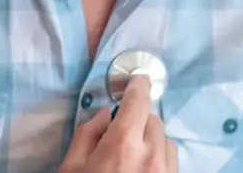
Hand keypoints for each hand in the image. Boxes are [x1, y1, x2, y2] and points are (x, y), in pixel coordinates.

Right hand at [60, 75, 177, 172]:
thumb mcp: (71, 169)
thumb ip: (86, 136)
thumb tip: (104, 115)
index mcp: (122, 146)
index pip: (138, 101)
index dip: (138, 86)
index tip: (137, 80)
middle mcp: (150, 156)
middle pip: (152, 121)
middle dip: (136, 124)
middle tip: (118, 141)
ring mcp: (165, 172)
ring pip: (164, 141)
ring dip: (150, 143)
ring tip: (131, 161)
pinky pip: (171, 161)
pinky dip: (159, 160)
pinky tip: (141, 171)